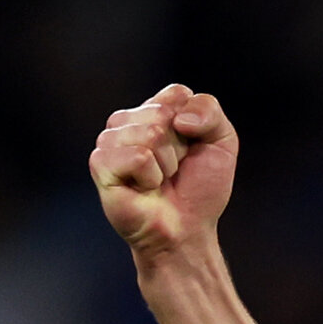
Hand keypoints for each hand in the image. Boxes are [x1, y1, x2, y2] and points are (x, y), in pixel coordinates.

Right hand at [89, 84, 237, 256]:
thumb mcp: (222, 142)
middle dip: (180, 147)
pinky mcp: (101, 164)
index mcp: (154, 111)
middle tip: (174, 170)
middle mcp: (128, 121)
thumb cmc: (200, 189)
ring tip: (159, 181)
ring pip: (150, 133)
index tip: (193, 148)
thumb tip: (177, 117)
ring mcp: (110, 141)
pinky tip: (143, 188)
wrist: (187, 230)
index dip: (195, 124)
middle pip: (163, 113)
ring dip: (167, 164)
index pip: (177, 93)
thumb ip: (209, 111)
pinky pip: (137, 156)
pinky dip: (151, 177)